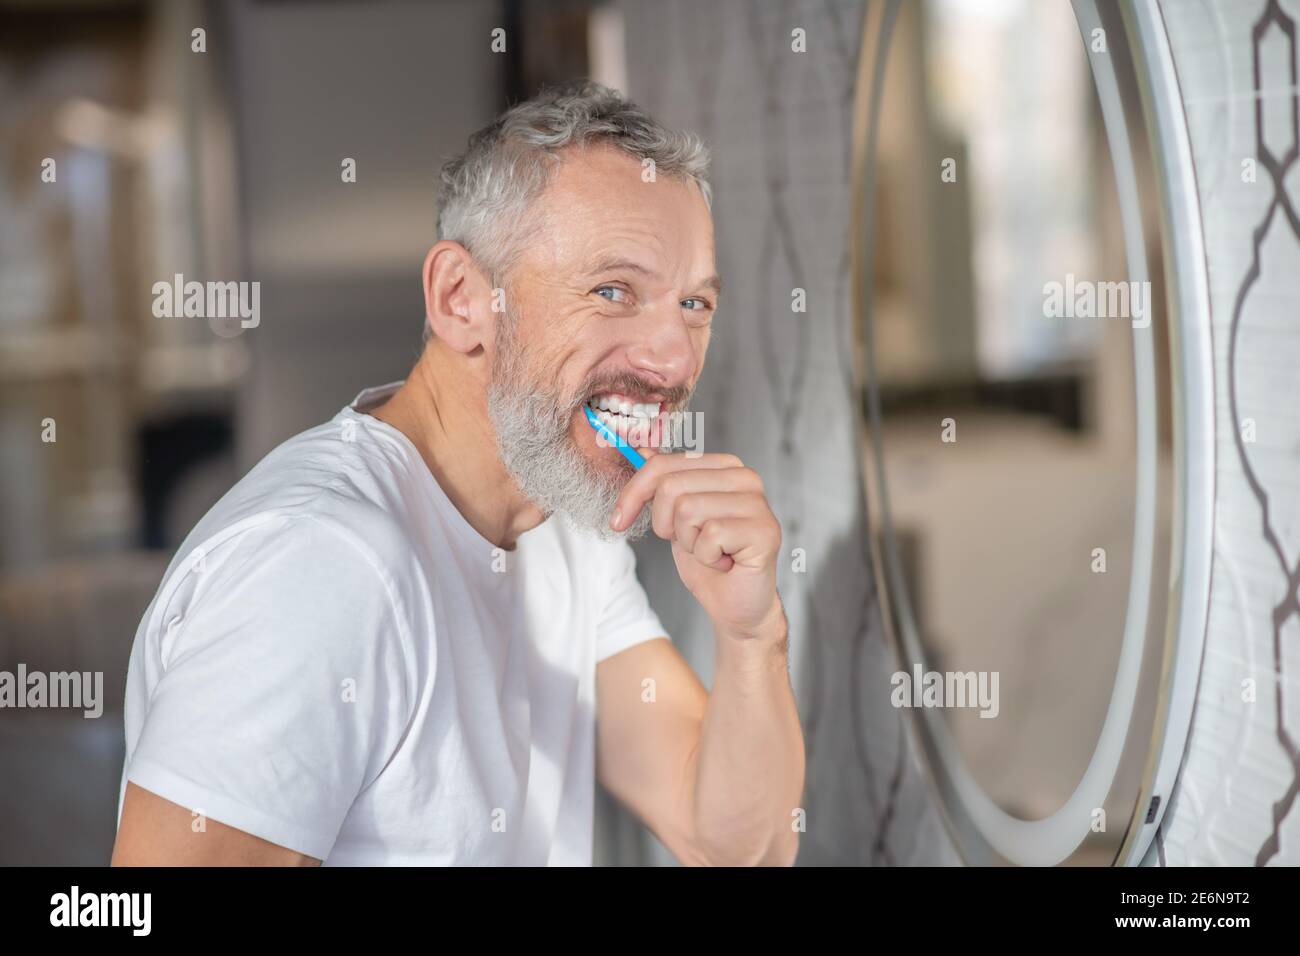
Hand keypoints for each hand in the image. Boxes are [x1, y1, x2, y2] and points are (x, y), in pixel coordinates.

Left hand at [610, 452, 784, 640]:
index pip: (663, 464)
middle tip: (689, 543)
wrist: (736, 603)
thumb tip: (640, 450)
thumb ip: (664, 482)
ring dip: (689, 543)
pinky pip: (710, 536)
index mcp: (724, 467)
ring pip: (687, 510)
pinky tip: (725, 561)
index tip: (618, 520)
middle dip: (664, 525)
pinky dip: (707, 557)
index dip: (633, 493)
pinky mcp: (764, 530)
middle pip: (671, 487)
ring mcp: (757, 503)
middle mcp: (745, 478)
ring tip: (711, 551)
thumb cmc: (709, 560)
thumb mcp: (675, 518)